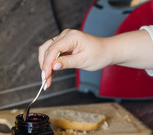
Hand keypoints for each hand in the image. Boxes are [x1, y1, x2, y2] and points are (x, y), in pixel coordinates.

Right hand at [38, 29, 152, 88]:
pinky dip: (50, 64)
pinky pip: (53, 53)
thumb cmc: (99, 54)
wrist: (107, 51)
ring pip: (47, 51)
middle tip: (45, 81)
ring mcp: (64, 39)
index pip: (53, 49)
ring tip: (47, 80)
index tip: (45, 75)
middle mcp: (65, 35)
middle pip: (47, 49)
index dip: (47, 63)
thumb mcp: (83, 61)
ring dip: (45, 65)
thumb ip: (67, 62)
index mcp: (71, 36)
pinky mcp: (64, 45)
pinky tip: (50, 74)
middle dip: (45, 66)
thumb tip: (53, 66)